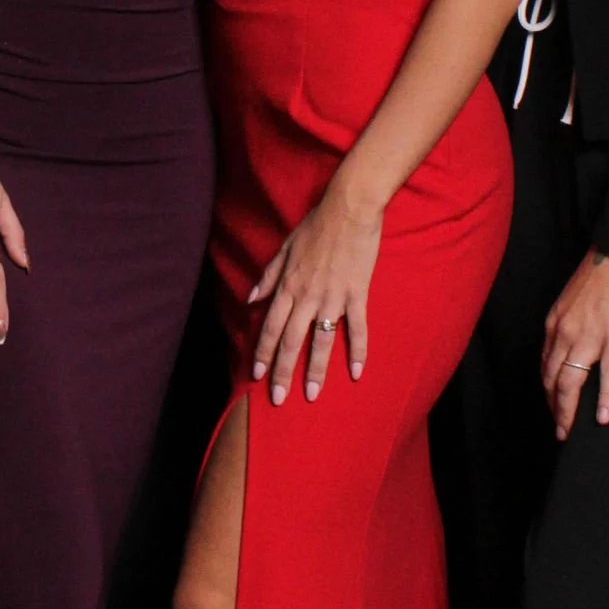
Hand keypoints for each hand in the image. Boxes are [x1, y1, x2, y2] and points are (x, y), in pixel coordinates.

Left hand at [248, 174, 382, 403]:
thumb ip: (268, 277)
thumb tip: (250, 298)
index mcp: (288, 286)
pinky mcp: (357, 294)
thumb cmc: (316, 225)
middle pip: (291, 341)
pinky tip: (355, 373)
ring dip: (315, 370)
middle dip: (283, 372)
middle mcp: (307, 296)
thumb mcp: (284, 248)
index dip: (262, 352)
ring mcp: (333, 297)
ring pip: (321, 341)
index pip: (270, 326)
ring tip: (311, 395)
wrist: (349, 208)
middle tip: (278, 399)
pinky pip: (357, 328)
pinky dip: (358, 351)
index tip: (255, 374)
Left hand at [542, 248, 608, 436]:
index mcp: (555, 323)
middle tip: (559, 430)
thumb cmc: (601, 272)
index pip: (545, 365)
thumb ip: (568, 322)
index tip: (552, 406)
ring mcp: (589, 336)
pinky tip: (605, 418)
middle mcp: (565, 332)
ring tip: (569, 432)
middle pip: (553, 379)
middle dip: (554, 408)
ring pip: (572, 382)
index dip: (547, 390)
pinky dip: (606, 398)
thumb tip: (570, 342)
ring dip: (568, 411)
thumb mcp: (572, 298)